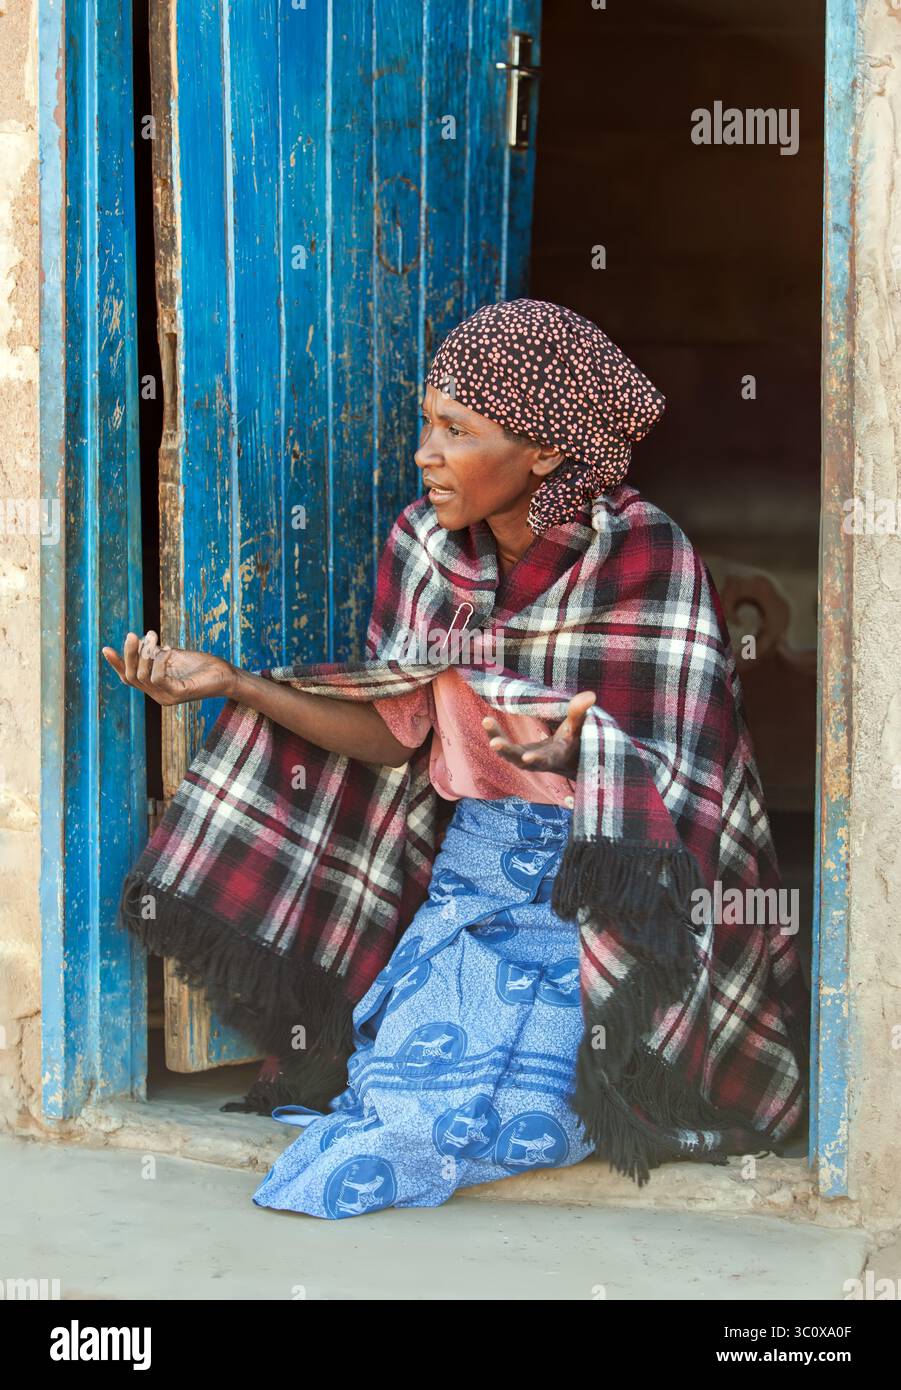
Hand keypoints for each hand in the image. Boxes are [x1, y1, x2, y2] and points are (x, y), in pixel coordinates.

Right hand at [101, 631, 236, 706]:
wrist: (225, 674)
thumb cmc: (201, 665)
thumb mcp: (173, 656)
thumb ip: (155, 653)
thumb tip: (139, 643)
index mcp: (155, 687)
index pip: (129, 678)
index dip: (117, 664)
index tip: (105, 648)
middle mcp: (158, 695)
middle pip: (131, 676)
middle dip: (129, 654)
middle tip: (132, 634)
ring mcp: (167, 697)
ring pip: (142, 677)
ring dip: (145, 653)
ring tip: (152, 636)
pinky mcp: (178, 694)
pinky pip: (158, 678)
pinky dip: (158, 662)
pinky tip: (166, 650)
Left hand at [481, 690, 595, 777]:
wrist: (572, 759)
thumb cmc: (578, 741)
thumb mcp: (581, 728)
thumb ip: (581, 713)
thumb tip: (590, 695)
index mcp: (556, 757)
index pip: (546, 761)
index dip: (537, 760)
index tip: (528, 758)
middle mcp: (539, 762)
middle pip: (520, 760)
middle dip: (508, 751)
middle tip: (494, 743)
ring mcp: (527, 760)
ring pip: (508, 754)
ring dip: (497, 739)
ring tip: (486, 722)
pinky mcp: (519, 754)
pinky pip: (504, 747)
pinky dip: (496, 735)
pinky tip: (487, 722)